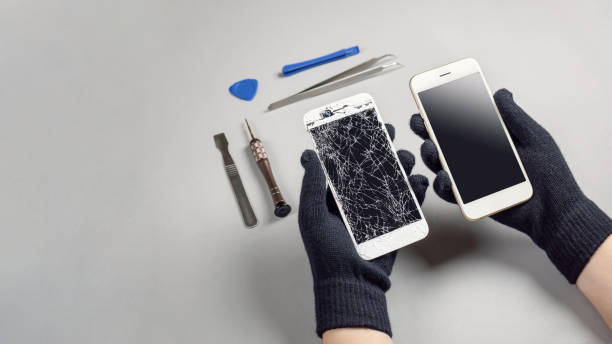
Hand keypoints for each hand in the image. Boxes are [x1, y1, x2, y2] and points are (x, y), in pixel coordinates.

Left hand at [298, 123, 428, 336]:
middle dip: (381, 151)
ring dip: (399, 168)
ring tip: (406, 156)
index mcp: (334, 199)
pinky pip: (405, 205)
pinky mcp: (392, 226)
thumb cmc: (327, 253)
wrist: (350, 283)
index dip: (353, 145)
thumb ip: (313, 184)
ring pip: (390, 184)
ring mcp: (375, 214)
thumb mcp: (313, 215)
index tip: (361, 127)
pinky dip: (414, 192)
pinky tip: (418, 180)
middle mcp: (354, 203)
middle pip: (370, 170)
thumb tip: (309, 156)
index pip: (345, 165)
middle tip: (390, 133)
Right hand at [410, 88, 610, 282]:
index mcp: (490, 140)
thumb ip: (514, 117)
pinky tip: (445, 176)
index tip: (430, 100)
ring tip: (431, 147)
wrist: (556, 210)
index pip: (461, 123)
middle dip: (427, 130)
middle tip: (420, 122)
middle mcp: (476, 158)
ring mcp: (470, 179)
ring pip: (441, 165)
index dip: (443, 112)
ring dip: (431, 156)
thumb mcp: (533, 137)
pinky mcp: (470, 199)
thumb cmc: (550, 175)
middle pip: (444, 142)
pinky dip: (443, 185)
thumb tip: (500, 93)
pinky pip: (450, 192)